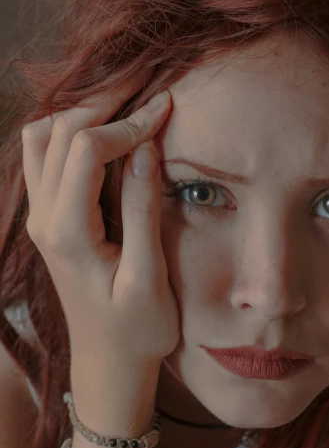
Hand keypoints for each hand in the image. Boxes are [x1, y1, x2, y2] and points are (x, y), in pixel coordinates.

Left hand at [21, 75, 179, 367]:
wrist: (107, 364)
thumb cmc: (136, 330)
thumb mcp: (149, 276)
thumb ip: (143, 209)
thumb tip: (146, 146)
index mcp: (68, 231)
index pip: (89, 147)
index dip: (129, 121)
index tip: (168, 108)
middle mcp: (45, 217)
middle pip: (60, 131)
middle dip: (106, 100)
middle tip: (149, 82)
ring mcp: (41, 216)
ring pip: (43, 138)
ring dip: (82, 112)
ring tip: (127, 101)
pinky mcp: (50, 218)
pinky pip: (44, 157)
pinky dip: (70, 132)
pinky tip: (105, 131)